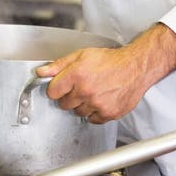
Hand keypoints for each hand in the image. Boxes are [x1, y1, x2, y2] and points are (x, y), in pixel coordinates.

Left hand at [36, 24, 175, 123]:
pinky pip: (92, 119)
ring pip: (78, 112)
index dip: (56, 88)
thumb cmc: (110, 60)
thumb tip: (41, 72)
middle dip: (69, 96)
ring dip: (82, 105)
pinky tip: (101, 100)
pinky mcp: (108, 114)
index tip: (61, 86)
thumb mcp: (81, 55)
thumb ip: (59, 65)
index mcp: (77, 74)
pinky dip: (95, 112)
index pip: (52, 91)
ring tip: (93, 92)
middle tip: (80, 87)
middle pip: (64, 104)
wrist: (134, 68)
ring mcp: (97, 104)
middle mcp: (85, 90)